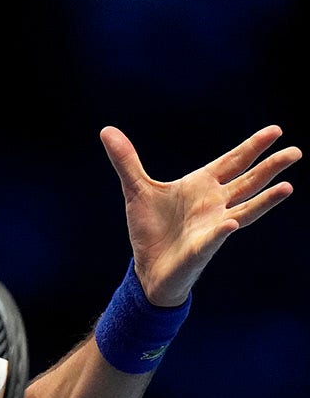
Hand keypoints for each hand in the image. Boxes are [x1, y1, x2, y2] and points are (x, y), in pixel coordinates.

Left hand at [99, 125, 300, 305]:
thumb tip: (106, 130)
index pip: (232, 162)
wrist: (147, 266)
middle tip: (295, 152)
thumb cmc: (150, 228)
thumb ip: (126, 161)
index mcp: (202, 186)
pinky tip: (231, 222)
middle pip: (248, 182)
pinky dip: (221, 230)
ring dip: (265, 200)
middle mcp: (214, 204)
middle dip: (270, 168)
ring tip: (287, 187)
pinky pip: (214, 238)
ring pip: (245, 209)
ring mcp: (212, 226)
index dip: (252, 147)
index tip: (276, 130)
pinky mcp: (201, 248)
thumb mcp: (135, 189)